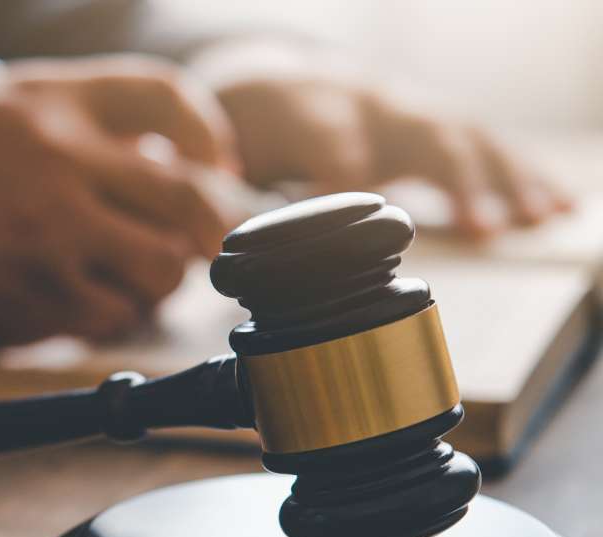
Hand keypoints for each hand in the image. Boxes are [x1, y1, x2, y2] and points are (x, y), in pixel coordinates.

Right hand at [0, 56, 239, 357]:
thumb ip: (60, 122)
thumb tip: (141, 159)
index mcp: (46, 100)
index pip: (164, 100)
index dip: (208, 137)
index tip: (213, 166)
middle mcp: (61, 160)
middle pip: (188, 197)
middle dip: (202, 231)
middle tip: (191, 247)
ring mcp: (53, 233)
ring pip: (159, 270)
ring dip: (151, 283)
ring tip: (116, 279)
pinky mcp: (35, 297)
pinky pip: (108, 318)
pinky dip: (102, 320)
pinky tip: (70, 307)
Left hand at [202, 48, 571, 236]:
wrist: (269, 82)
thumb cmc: (242, 129)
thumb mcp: (216, 154)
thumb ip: (214, 188)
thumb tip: (205, 229)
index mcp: (304, 113)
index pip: (327, 139)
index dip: (344, 168)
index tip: (360, 207)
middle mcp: (365, 104)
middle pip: (420, 133)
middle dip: (457, 177)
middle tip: (484, 227)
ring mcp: (405, 111)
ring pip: (465, 137)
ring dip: (505, 178)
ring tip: (539, 217)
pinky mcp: (430, 124)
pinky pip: (486, 144)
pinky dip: (522, 174)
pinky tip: (557, 203)